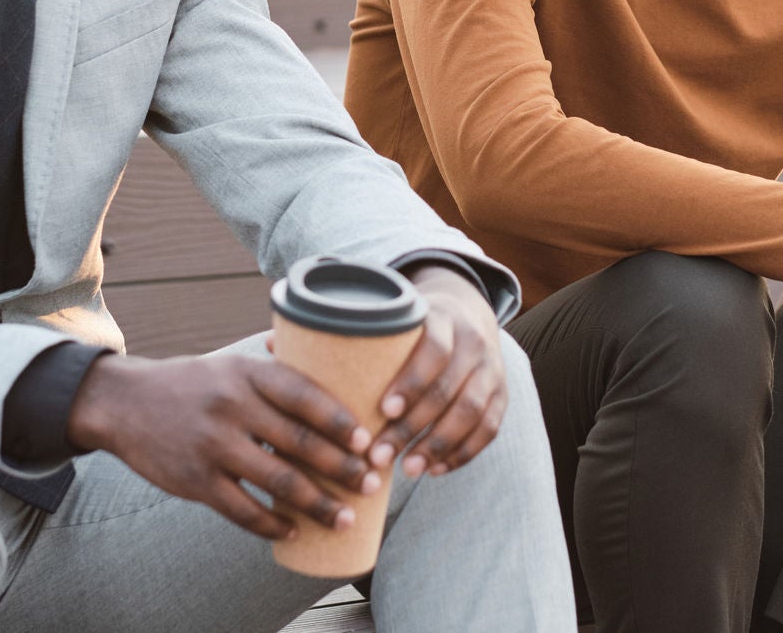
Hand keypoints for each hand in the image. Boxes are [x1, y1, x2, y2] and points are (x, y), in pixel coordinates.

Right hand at [64, 352, 378, 540]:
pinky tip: (293, 530)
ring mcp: (212, 445)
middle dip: (341, 467)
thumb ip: (276, 374)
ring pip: (277, 480)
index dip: (339, 419)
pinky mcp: (194, 480)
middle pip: (298, 441)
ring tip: (345, 517)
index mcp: (246, 372)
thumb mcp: (231, 364)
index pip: (303, 393)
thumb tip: (337, 372)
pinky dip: (272, 523)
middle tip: (372, 483)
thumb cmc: (193, 384)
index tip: (367, 439)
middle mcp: (231, 405)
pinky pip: (242, 510)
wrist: (124, 403)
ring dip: (317, 504)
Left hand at [367, 266, 509, 479]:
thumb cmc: (413, 326)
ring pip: (472, 413)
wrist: (469, 313)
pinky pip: (488, 430)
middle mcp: (474, 342)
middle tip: (379, 456)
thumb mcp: (393, 319)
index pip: (434, 349)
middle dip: (414, 427)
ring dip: (438, 445)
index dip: (412, 381)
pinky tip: (434, 469)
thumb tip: (281, 350)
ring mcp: (492, 370)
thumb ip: (353, 336)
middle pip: (449, 389)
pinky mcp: (501, 396)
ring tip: (407, 469)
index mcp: (444, 318)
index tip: (383, 410)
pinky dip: (462, 453)